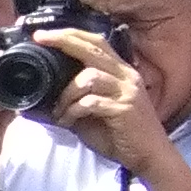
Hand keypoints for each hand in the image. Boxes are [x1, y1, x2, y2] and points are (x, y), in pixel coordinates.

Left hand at [43, 27, 175, 174]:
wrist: (149, 156)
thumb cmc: (119, 135)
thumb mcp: (92, 113)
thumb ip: (74, 101)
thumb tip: (42, 99)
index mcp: (120, 73)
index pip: (97, 43)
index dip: (71, 35)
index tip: (44, 34)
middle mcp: (126, 76)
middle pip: (94, 49)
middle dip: (64, 41)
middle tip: (41, 40)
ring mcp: (127, 91)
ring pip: (88, 77)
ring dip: (66, 95)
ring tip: (59, 113)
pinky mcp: (124, 108)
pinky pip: (90, 103)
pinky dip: (72, 112)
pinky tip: (68, 122)